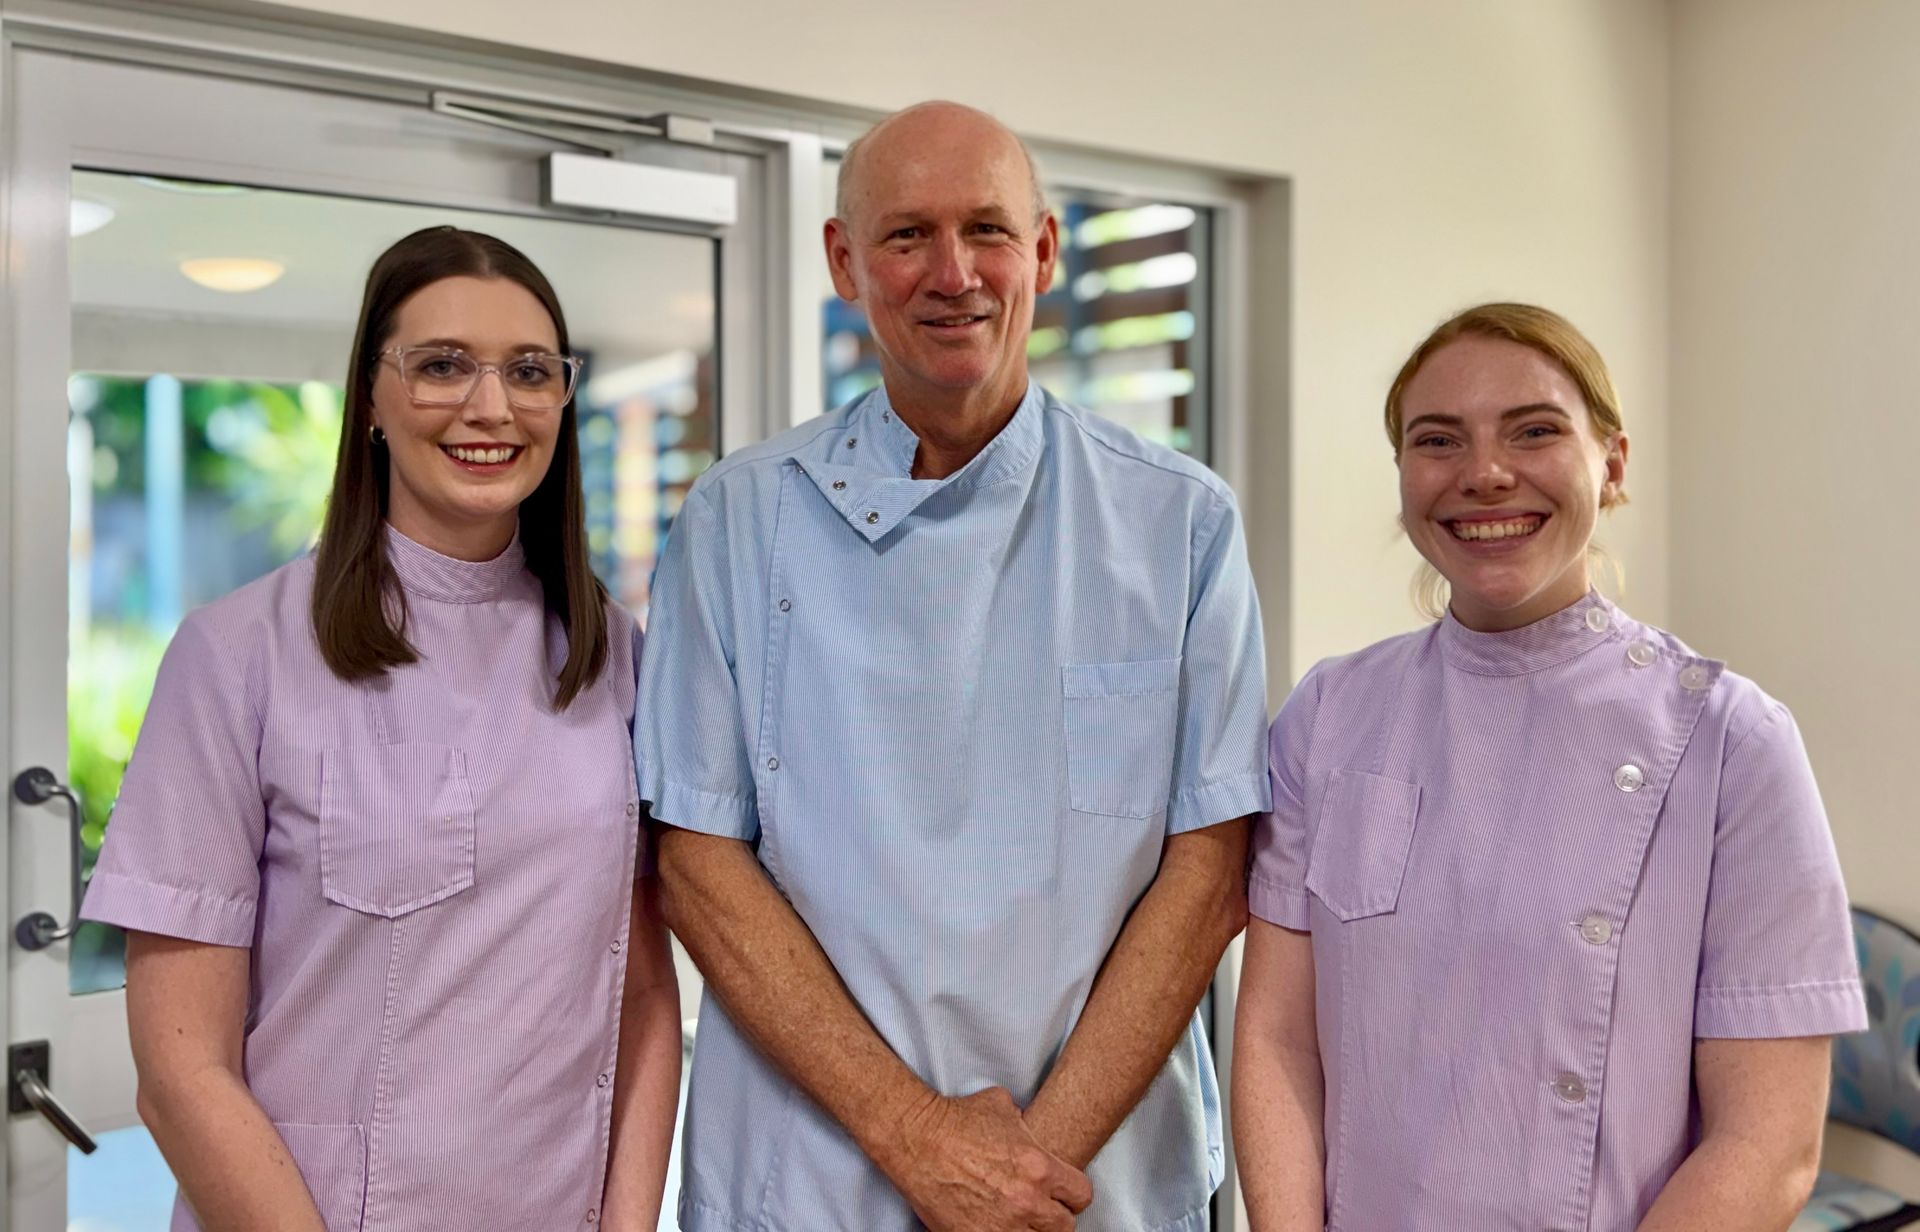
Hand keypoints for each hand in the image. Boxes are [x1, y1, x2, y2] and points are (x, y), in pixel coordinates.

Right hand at [877, 1087, 1093, 1231]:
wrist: (917, 1139)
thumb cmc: (956, 1120)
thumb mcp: (1002, 1107)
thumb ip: (1024, 1123)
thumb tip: (1027, 1123)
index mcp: (1039, 1168)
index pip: (1081, 1195)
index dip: (1072, 1195)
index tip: (1061, 1194)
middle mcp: (1026, 1201)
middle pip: (1064, 1227)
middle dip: (1054, 1218)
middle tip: (1039, 1211)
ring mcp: (1001, 1226)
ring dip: (1030, 1231)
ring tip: (1016, 1222)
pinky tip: (992, 1226)